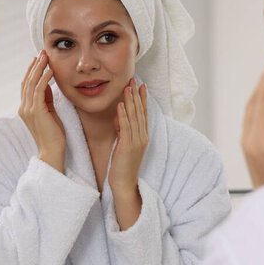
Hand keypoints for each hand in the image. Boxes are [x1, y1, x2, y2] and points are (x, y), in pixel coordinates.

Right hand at [18, 50, 65, 172]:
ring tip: (45, 56)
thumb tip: (48, 85)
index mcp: (25, 108)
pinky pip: (38, 91)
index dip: (32, 71)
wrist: (52, 152)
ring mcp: (28, 110)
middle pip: (27, 81)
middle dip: (34, 65)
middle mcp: (23, 108)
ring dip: (39, 68)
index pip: (26, 85)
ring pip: (31, 83)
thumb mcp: (50, 112)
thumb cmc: (54, 134)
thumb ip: (46, 99)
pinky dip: (44, 79)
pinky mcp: (36, 112)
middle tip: (42, 52)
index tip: (39, 59)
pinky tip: (50, 70)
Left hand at [109, 78, 147, 229]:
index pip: (143, 114)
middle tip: (135, 80)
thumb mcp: (124, 145)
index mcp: (143, 137)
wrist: (124, 185)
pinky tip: (121, 104)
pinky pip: (126, 126)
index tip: (141, 85)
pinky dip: (124, 114)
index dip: (142, 99)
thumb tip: (119, 117)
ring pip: (134, 116)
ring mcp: (137, 141)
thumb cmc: (122, 167)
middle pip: (140, 112)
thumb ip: (124, 131)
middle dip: (137, 95)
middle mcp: (142, 137)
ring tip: (128, 87)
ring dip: (131, 100)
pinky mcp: (128, 146)